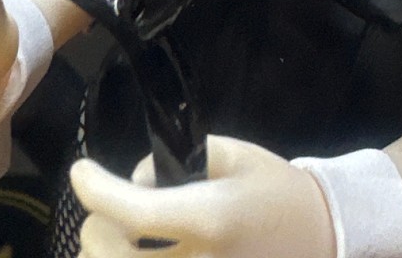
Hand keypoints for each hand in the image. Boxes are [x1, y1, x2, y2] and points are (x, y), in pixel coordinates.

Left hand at [72, 137, 336, 257]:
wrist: (320, 236)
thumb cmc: (275, 190)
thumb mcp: (233, 154)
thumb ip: (179, 161)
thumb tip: (136, 183)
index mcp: (210, 219)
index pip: (133, 210)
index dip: (95, 189)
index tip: (81, 170)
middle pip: (111, 255)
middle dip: (98, 225)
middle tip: (109, 210)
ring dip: (108, 253)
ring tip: (126, 236)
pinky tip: (137, 251)